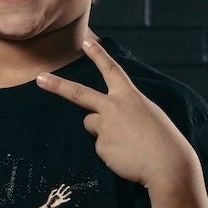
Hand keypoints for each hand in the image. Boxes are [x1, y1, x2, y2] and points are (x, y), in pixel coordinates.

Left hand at [35, 32, 198, 194]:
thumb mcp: (147, 114)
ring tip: (127, 142)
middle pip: (79, 93)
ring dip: (103, 131)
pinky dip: (111, 152)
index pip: (111, 70)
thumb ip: (123, 111)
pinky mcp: (101, 147)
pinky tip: (127, 155)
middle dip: (57, 85)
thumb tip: (99, 120)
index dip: (98, 54)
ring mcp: (105, 127)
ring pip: (91, 124)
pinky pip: (100, 146)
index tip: (86, 42)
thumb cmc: (162, 140)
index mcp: (129, 96)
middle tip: (39, 79)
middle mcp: (113, 107)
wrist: (167, 165)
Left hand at [45, 182, 71, 207]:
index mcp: (56, 193)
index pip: (60, 189)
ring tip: (70, 191)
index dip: (61, 186)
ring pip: (65, 195)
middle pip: (63, 191)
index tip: (64, 184)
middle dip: (66, 189)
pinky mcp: (60, 202)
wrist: (49, 205)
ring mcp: (60, 198)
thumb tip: (57, 189)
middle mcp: (59, 196)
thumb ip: (53, 191)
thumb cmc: (49, 200)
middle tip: (69, 186)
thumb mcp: (50, 195)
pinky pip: (64, 200)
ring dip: (68, 193)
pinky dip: (67, 199)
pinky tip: (69, 198)